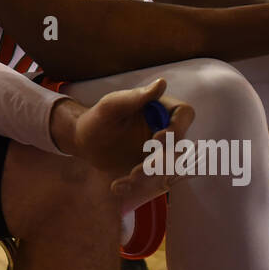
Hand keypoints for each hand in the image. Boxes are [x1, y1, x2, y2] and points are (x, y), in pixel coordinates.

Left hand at [61, 79, 193, 211]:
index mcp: (160, 109)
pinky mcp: (150, 168)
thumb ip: (137, 97)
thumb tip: (161, 83)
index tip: (157, 138)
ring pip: (168, 166)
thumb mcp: (113, 105)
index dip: (178, 128)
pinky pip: (152, 180)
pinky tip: (117, 186)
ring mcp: (159, 150)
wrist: (84, 140)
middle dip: (162, 160)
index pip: (184, 114)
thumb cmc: (98, 116)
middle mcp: (165, 129)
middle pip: (180, 145)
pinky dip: (135, 185)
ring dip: (150, 175)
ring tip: (128, 177)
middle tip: (141, 169)